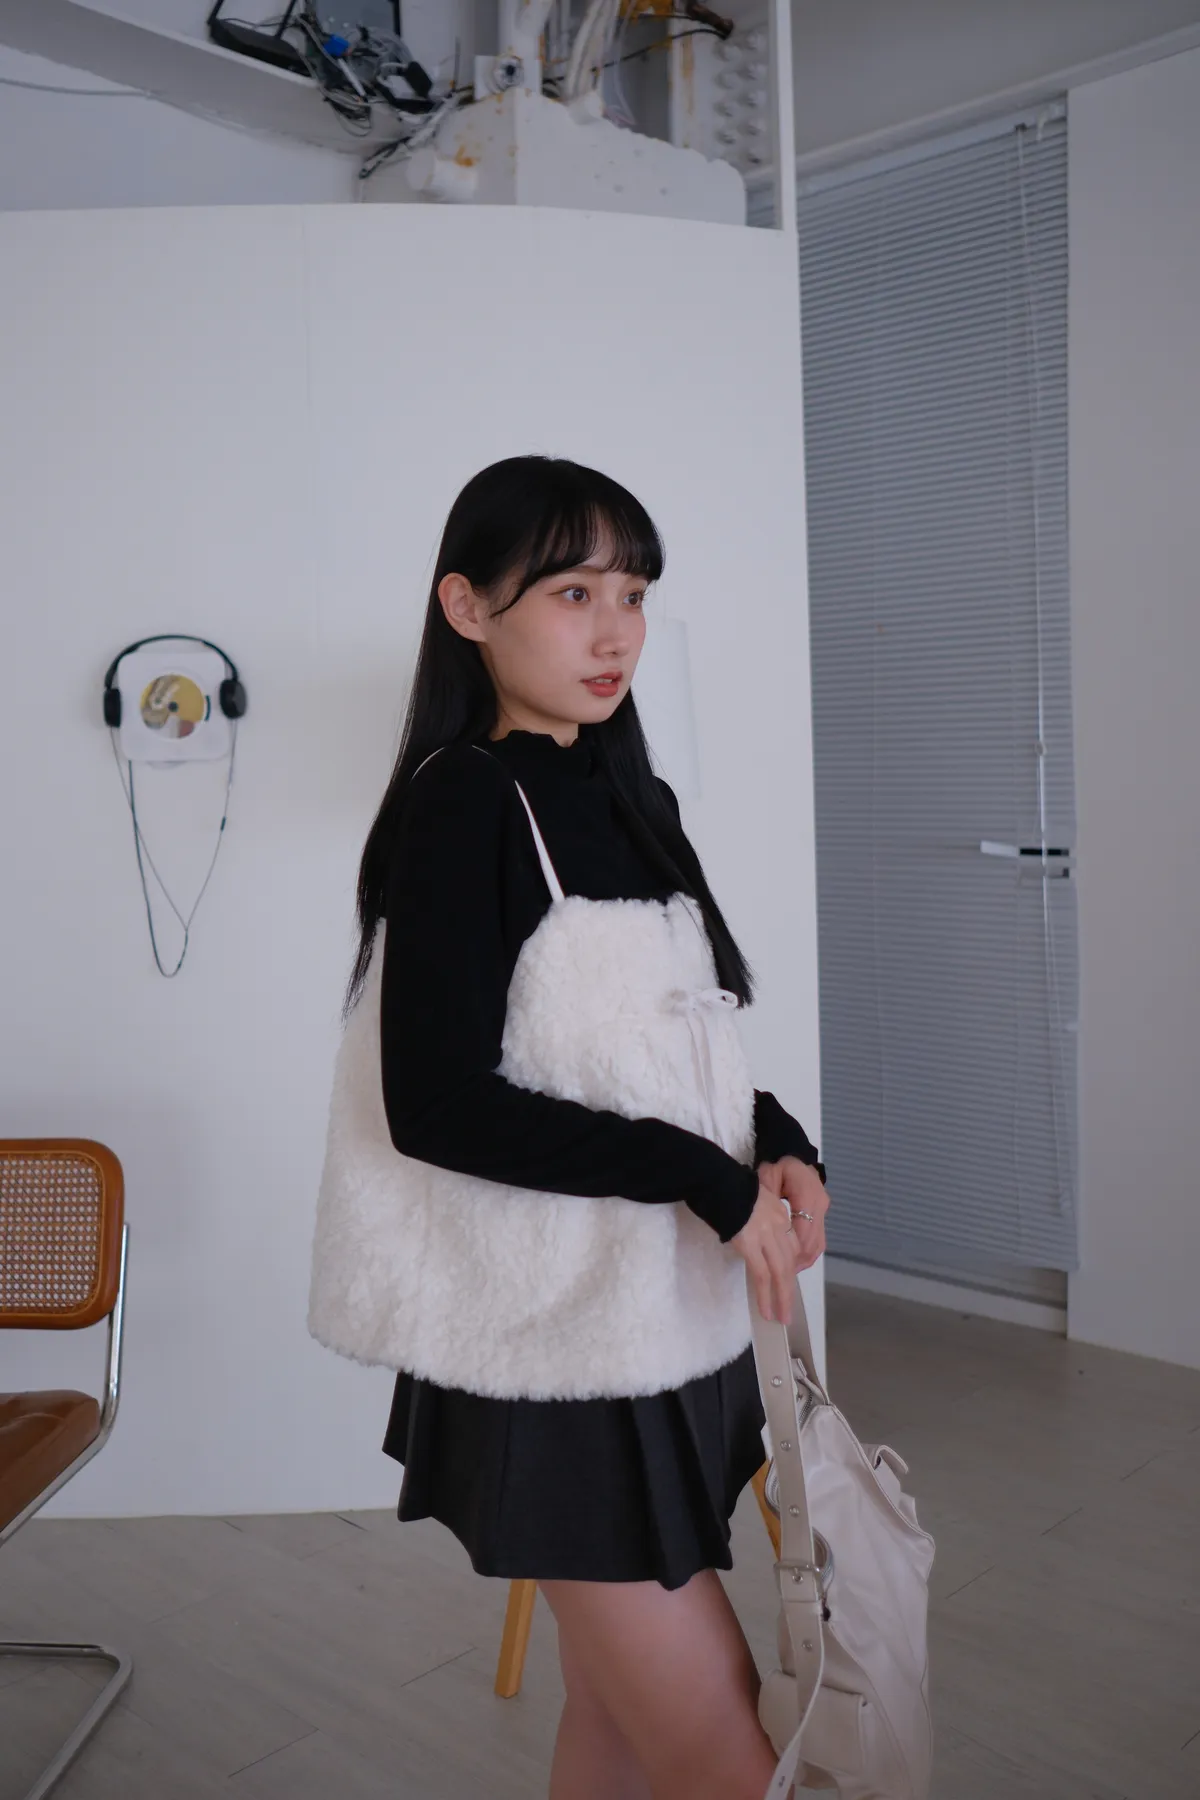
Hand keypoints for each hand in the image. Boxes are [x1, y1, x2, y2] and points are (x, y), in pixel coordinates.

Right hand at [728, 1181, 807, 1324]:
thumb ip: (756, 1219)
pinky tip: (765, 1309)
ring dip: (781, 1297)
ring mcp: (765, 1234)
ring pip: (780, 1272)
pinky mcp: (750, 1244)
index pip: (791, 1246)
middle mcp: (778, 1224)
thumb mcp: (751, 1201)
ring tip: (780, 1316)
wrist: (715, 1179)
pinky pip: (762, 1274)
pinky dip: (765, 1294)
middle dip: (789, 1290)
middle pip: (789, 1262)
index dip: (789, 1267)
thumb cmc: (726, 1188)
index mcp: (779, 1212)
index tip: (784, 1283)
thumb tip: (749, 1236)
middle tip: (788, 1311)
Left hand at [759, 1155, 828, 1273]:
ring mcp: (824, 1210)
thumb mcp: (767, 1176)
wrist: (793, 1153)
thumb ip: (766, 1198)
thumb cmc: (778, 1164)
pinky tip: (794, 1263)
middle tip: (777, 1276)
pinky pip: (818, 1241)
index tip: (776, 1263)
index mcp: (808, 1195)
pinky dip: (807, 1254)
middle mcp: (820, 1205)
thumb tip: (760, 1220)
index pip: (803, 1231)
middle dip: (796, 1261)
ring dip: (802, 1260)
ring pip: (817, 1245)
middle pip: (812, 1242)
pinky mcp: (822, 1215)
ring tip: (784, 1274)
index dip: (792, 1250)